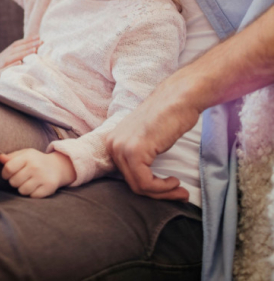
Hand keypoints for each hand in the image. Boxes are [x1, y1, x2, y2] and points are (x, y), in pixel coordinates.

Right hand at [0, 36, 41, 85]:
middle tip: (41, 41)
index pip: (14, 46)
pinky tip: (19, 63)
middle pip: (14, 50)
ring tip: (34, 49)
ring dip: (22, 53)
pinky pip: (2, 72)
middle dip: (28, 44)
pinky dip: (11, 66)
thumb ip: (10, 62)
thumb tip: (26, 58)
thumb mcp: (0, 69)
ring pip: (9, 58)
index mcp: (0, 57)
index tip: (38, 37)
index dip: (26, 40)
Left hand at [0, 149, 75, 197]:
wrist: (57, 166)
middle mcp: (35, 167)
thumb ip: (11, 157)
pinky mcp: (48, 188)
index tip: (7, 174)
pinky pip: (32, 196)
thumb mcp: (24, 154)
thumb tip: (0, 158)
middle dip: (14, 181)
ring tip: (27, 182)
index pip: (9, 168)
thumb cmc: (35, 160)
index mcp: (27, 156)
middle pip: (14, 181)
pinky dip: (32, 194)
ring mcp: (42, 177)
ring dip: (22, 188)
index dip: (5, 174)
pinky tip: (35, 187)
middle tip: (20, 178)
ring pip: (22, 191)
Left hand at [106, 71, 200, 201]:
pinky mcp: (134, 151)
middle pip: (132, 183)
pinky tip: (174, 181)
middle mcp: (112, 144)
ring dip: (162, 192)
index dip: (150, 188)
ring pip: (139, 186)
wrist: (178, 99)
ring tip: (179, 189)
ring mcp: (122, 147)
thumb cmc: (168, 118)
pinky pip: (146, 183)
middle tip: (180, 193)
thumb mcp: (146, 139)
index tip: (170, 189)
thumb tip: (144, 182)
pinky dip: (162, 188)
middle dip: (158, 192)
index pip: (127, 176)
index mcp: (113, 141)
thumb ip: (138, 155)